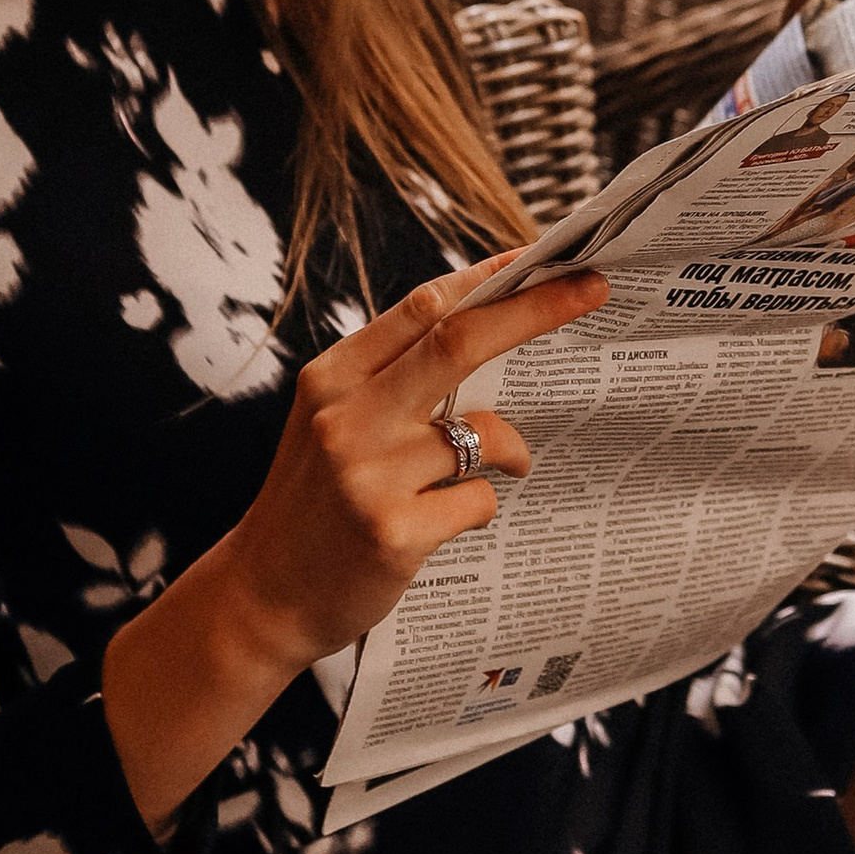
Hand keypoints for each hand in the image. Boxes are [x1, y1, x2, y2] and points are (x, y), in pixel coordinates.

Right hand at [219, 252, 608, 672]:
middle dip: (535, 309)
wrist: (262, 596)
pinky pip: (478, 499)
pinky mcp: (393, 533)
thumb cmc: (315, 500)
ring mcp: (368, 476)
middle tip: (591, 287)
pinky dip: (482, 504)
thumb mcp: (332, 420)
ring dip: (513, 447)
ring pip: (484, 432)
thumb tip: (485, 324)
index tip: (540, 258)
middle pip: (459, 341)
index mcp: (333, 377)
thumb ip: (393, 378)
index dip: (488, 278)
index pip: (423, 307)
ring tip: (511, 464)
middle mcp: (346, 417)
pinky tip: (452, 518)